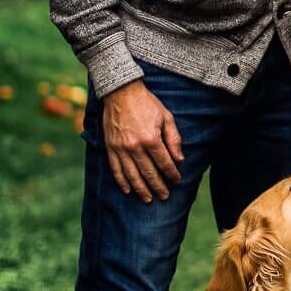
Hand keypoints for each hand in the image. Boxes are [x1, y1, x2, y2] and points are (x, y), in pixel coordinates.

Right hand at [101, 78, 184, 202]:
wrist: (121, 92)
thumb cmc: (147, 103)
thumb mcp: (166, 117)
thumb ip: (174, 139)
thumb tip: (179, 159)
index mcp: (151, 139)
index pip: (164, 163)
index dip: (172, 174)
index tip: (177, 181)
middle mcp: (135, 147)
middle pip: (149, 173)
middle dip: (158, 186)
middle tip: (164, 197)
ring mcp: (121, 148)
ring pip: (132, 175)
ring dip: (141, 189)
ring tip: (148, 199)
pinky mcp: (111, 147)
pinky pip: (115, 169)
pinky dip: (121, 181)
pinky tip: (127, 190)